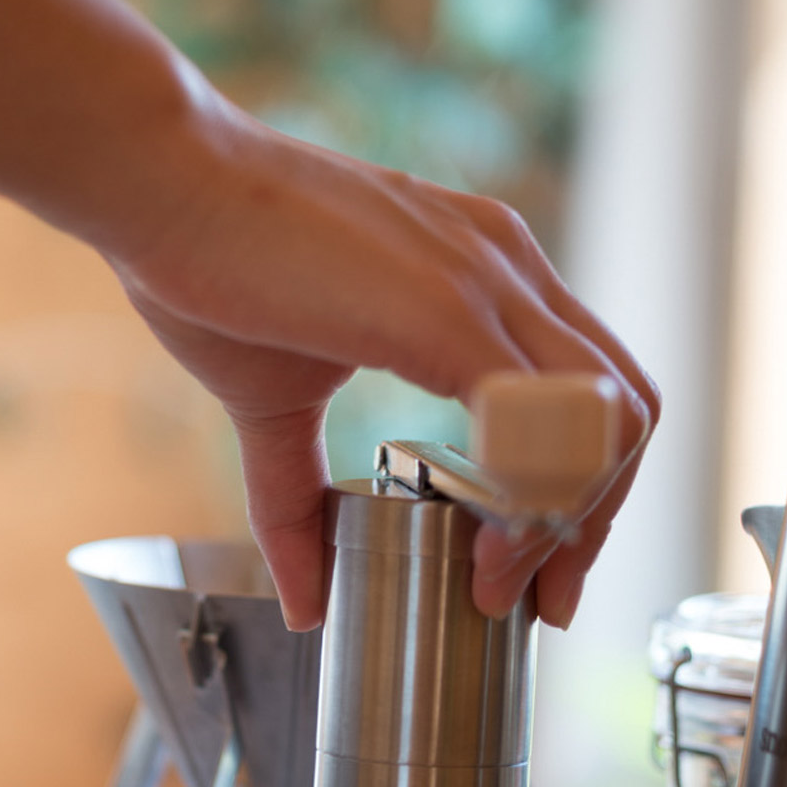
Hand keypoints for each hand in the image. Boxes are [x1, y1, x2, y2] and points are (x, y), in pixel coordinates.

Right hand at [118, 104, 657, 631]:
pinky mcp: (447, 307)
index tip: (530, 566)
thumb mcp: (272, 402)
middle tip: (541, 595)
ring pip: (605, 415)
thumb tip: (304, 604)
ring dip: (570, 515)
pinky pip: (541, 412)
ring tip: (502, 576)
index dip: (586, 490)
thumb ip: (299, 500)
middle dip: (599, 517)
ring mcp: (487, 279)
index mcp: (484, 274)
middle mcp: (507, 266)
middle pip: (627, 408)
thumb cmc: (207, 264)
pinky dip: (532, 489)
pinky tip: (481, 536)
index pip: (596, 389)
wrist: (159, 181)